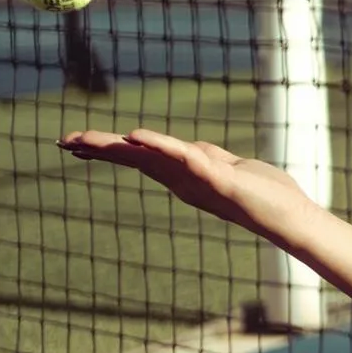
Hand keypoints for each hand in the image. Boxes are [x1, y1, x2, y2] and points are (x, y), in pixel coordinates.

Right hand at [58, 128, 317, 239]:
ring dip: (117, 147)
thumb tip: (186, 150)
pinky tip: (137, 137)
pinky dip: (161, 146)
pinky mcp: (219, 180)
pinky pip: (186, 158)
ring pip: (150, 159)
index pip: (138, 157)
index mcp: (182, 175)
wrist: (289, 215)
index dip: (109, 148)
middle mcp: (183, 180)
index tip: (76, 142)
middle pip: (134, 159)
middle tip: (62, 141)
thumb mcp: (227, 168)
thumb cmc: (262, 193)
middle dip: (99, 149)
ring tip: (84, 139)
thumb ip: (205, 159)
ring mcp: (197, 180)